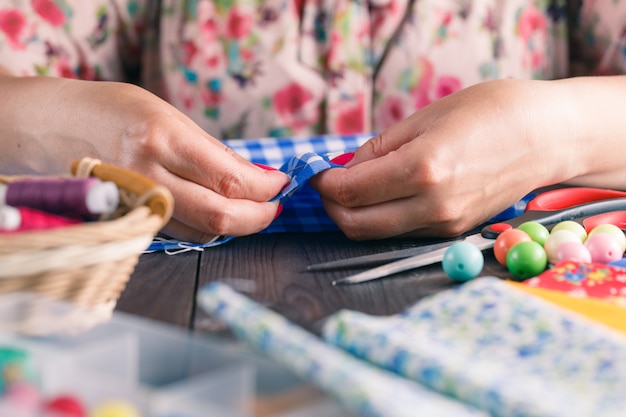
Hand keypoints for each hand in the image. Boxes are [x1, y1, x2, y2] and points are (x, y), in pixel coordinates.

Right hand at [0, 74, 288, 241]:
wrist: (51, 127)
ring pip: (203, 232)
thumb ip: (211, 152)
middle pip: (220, 216)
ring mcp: (136, 204)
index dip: (266, 188)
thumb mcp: (167, 115)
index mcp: (162, 139)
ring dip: (236, 224)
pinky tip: (218, 213)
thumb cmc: (113, 111)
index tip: (281, 183)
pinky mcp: (129, 221)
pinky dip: (208, 228)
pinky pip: (180, 233)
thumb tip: (256, 179)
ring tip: (250, 208)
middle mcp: (147, 176)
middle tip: (274, 206)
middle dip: (259, 216)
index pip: (231, 179)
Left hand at [311, 77, 624, 239]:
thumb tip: (344, 170)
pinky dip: (381, 218)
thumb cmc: (490, 112)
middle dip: (331, 206)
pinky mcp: (454, 232)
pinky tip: (384, 195)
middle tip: (326, 185)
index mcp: (422, 169)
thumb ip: (378, 149)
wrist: (548, 137)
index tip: (315, 172)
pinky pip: (402, 232)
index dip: (323, 183)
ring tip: (352, 188)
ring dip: (354, 214)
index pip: (350, 191)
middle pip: (356, 224)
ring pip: (376, 233)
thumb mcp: (425, 117)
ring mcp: (445, 224)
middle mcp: (432, 205)